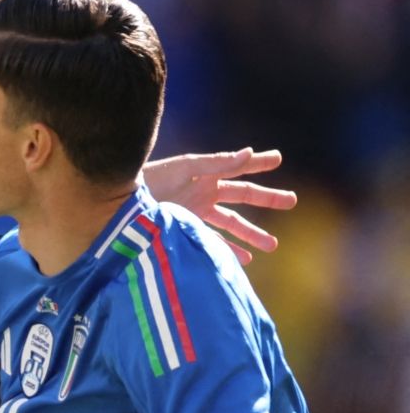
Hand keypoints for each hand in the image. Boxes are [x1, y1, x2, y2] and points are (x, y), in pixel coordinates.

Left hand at [140, 148, 294, 263]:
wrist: (120, 202)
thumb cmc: (151, 179)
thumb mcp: (186, 169)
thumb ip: (218, 163)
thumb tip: (249, 153)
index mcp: (205, 174)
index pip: (237, 167)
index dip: (257, 162)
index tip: (278, 158)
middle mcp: (203, 192)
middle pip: (242, 196)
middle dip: (267, 198)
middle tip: (292, 201)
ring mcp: (195, 212)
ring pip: (231, 223)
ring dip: (251, 234)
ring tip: (272, 245)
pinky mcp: (185, 230)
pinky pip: (212, 241)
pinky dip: (227, 250)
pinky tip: (244, 260)